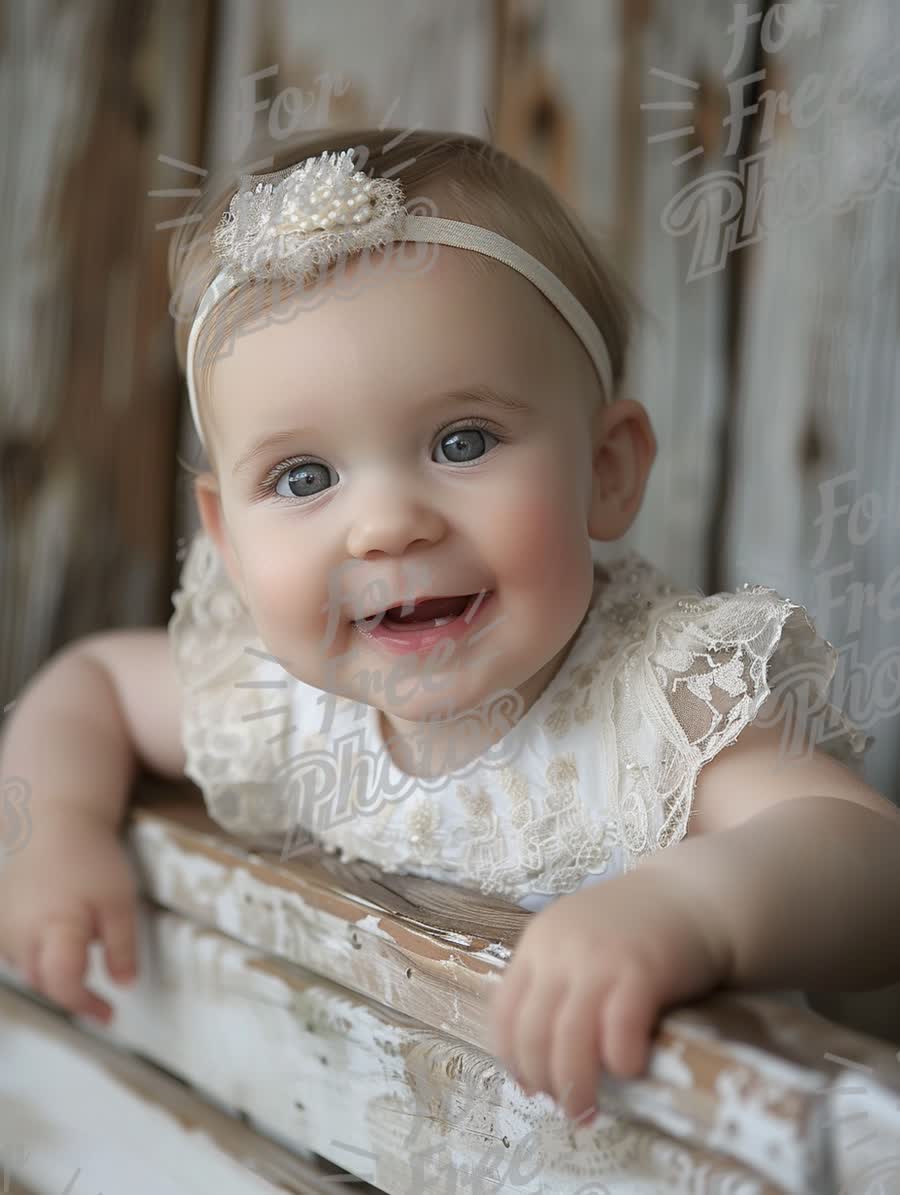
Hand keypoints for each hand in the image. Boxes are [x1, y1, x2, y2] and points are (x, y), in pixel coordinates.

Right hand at [0, 805, 138, 1021]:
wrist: (53, 823)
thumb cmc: (89, 858)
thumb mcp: (120, 901)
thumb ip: (122, 946)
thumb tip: (125, 984)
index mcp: (55, 927)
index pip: (63, 983)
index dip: (85, 1004)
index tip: (108, 1014)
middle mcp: (21, 933)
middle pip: (44, 983)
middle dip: (71, 995)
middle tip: (98, 1003)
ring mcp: (5, 928)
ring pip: (28, 971)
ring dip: (54, 978)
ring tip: (81, 973)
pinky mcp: (0, 922)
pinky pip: (16, 955)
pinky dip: (38, 961)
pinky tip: (56, 947)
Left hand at [487, 866, 730, 1122]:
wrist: (693, 894)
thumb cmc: (637, 927)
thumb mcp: (579, 943)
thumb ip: (558, 984)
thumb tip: (542, 1059)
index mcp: (538, 942)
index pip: (503, 1012)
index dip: (512, 1059)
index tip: (530, 1087)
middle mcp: (560, 949)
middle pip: (532, 1032)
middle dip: (544, 1082)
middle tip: (565, 1108)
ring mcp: (599, 959)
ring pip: (569, 1038)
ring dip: (575, 1086)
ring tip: (588, 1111)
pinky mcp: (642, 970)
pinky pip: (618, 1028)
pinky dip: (619, 1060)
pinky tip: (628, 1071)